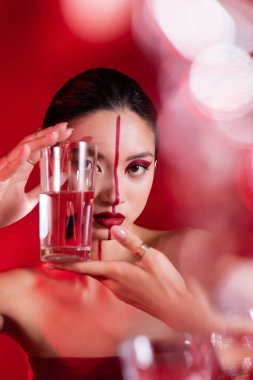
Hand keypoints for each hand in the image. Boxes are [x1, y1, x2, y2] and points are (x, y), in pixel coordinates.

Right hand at [0, 123, 72, 226]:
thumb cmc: (1, 211)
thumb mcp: (29, 200)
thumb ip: (42, 187)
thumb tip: (62, 177)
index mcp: (20, 169)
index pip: (39, 149)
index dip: (52, 140)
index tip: (66, 132)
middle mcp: (12, 165)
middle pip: (33, 144)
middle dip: (49, 134)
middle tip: (65, 126)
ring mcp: (4, 170)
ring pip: (22, 151)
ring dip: (38, 141)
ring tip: (54, 133)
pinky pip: (8, 169)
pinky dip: (18, 159)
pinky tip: (27, 149)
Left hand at [50, 226, 252, 336]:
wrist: (177, 308)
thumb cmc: (166, 282)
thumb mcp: (151, 257)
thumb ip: (132, 243)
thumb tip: (116, 229)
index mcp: (117, 273)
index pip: (87, 267)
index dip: (68, 263)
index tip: (51, 261)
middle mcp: (115, 285)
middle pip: (91, 272)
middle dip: (76, 264)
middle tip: (63, 256)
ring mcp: (121, 292)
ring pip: (101, 277)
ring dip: (90, 268)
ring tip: (83, 258)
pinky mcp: (128, 296)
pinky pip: (110, 282)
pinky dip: (103, 274)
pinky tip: (109, 269)